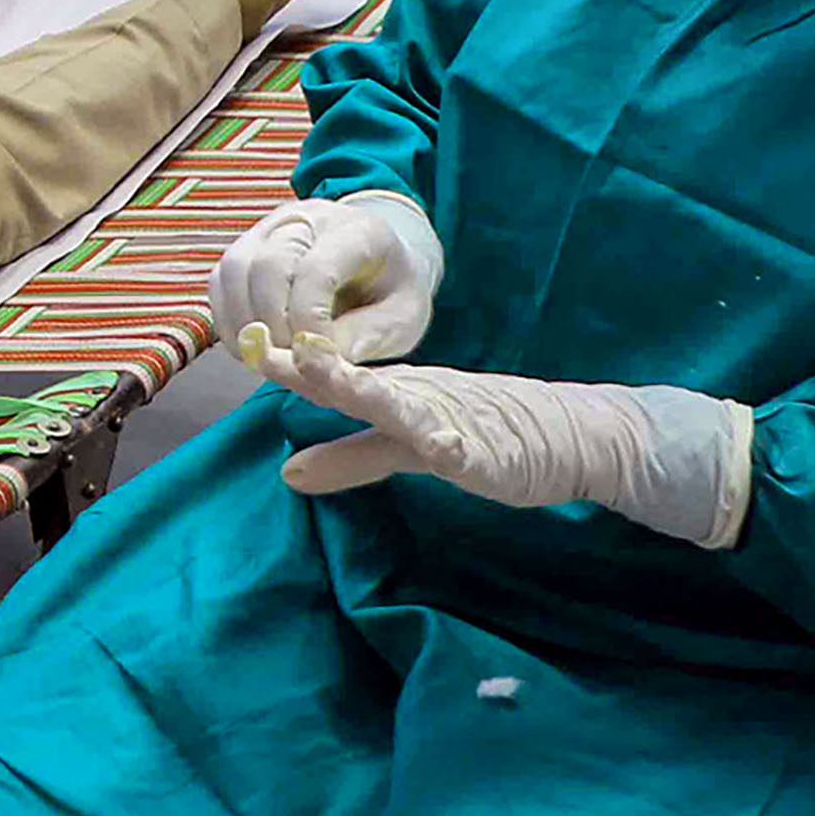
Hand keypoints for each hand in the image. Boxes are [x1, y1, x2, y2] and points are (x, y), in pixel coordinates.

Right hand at [209, 191, 440, 364]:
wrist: (381, 262)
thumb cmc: (394, 291)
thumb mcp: (404, 319)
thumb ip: (364, 337)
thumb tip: (314, 357)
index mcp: (357, 229)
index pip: (315, 271)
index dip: (309, 322)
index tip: (321, 358)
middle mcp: (306, 217)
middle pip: (264, 265)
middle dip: (273, 325)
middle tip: (293, 361)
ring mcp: (269, 228)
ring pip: (232, 271)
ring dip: (244, 326)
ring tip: (271, 359)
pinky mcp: (245, 247)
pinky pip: (218, 283)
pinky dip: (229, 322)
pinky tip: (254, 348)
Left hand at [248, 335, 755, 548]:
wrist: (574, 432)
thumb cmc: (486, 433)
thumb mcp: (407, 447)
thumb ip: (351, 457)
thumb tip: (287, 473)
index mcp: (396, 392)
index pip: (332, 377)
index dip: (288, 364)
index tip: (241, 342)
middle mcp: (418, 395)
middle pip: (358, 381)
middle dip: (314, 365)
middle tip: (268, 346)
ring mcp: (454, 418)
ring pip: (405, 403)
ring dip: (366, 389)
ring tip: (328, 373)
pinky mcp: (488, 449)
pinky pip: (464, 445)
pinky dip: (447, 441)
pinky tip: (433, 439)